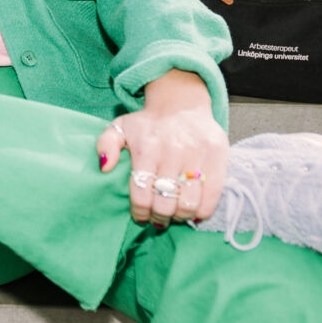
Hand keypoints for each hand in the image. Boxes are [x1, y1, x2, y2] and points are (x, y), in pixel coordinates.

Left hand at [95, 69, 228, 227]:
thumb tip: (104, 167)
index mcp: (146, 147)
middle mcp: (172, 151)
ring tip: (174, 214)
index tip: (140, 217)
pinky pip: (213, 195)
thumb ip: (105, 145)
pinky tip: (193, 211)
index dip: (140, 212)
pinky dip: (202, 211)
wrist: (181, 103)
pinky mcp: (218, 155)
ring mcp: (197, 153)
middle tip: (157, 219)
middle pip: (165, 202)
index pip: (141, 194)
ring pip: (189, 203)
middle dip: (159, 217)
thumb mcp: (119, 127)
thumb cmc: (147, 123)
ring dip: (180, 216)